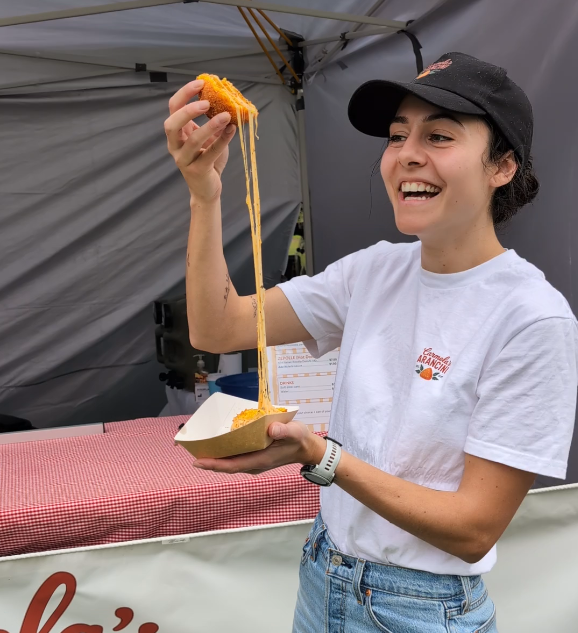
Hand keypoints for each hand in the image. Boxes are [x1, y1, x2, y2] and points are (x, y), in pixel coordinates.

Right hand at [164, 79, 236, 203]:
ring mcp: (184, 159)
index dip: (184, 94)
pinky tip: (232, 130)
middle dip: (188, 110)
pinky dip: (222, 140)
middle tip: (206, 102)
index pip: (173, 109)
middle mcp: (175, 146)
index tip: (201, 83)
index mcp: (176, 134)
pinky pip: (210, 153)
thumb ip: (212, 121)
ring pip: (192, 140)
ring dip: (210, 126)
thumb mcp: (209, 137)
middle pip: (172, 124)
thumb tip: (225, 101)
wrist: (207, 189)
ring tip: (226, 116)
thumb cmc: (208, 161)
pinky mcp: (197, 170)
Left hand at [193, 420, 325, 474]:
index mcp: (260, 460)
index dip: (214, 464)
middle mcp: (254, 463)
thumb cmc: (300, 440)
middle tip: (190, 451)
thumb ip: (284, 431)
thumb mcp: (295, 432)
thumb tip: (270, 429)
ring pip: (230, 462)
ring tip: (199, 447)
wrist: (307, 448)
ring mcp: (254, 461)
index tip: (197, 461)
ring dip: (215, 457)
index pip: (232, 465)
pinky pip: (235, 457)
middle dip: (209, 460)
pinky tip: (217, 444)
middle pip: (227, 465)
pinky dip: (224, 453)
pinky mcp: (255, 456)